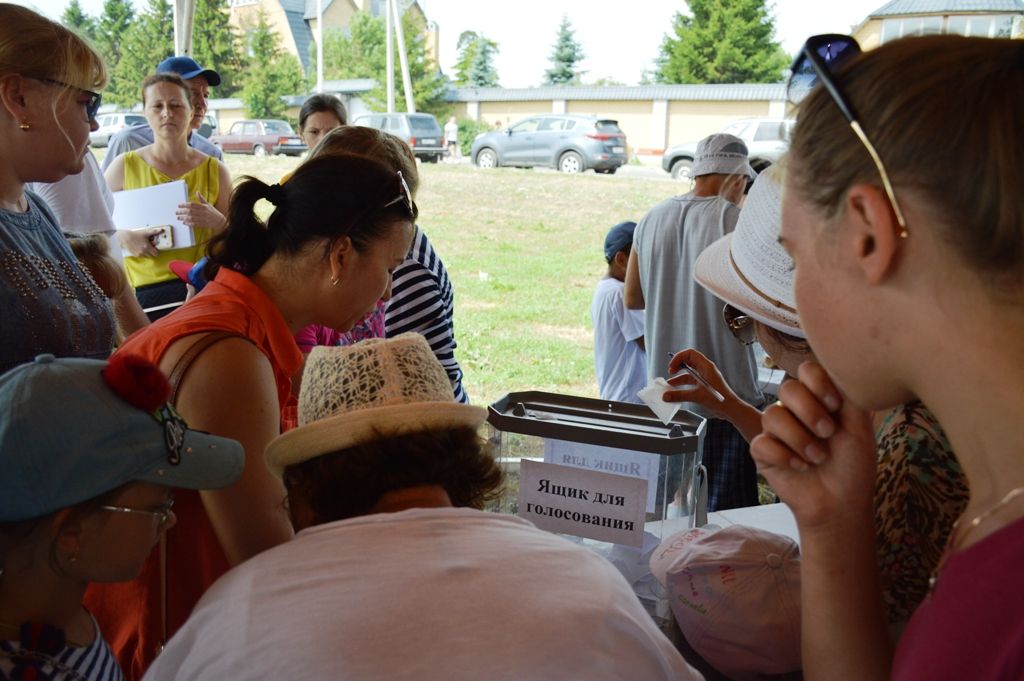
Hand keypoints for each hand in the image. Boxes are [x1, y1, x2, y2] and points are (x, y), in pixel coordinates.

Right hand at [117, 227, 161, 257]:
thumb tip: (161, 230)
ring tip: (144, 247)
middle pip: (152, 255)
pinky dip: (142, 254)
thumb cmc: (135, 235)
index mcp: (147, 247)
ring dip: (147, 253)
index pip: (156, 253)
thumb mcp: (146, 233)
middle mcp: (144, 252)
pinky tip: (140, 248)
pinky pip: (141, 256)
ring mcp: (139, 254)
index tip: (155, 248)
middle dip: (152, 252)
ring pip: (146, 256)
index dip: (156, 251)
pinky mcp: (135, 255)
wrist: (125, 237)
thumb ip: (154, 232)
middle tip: (149, 247)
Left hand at [176, 193, 223, 228]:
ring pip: (191, 218)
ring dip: (184, 218)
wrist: (220, 221)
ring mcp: (203, 219)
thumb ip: (201, 199)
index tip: (179, 205)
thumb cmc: (213, 212)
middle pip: (190, 212)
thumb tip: (197, 192)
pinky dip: (189, 223)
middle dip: (182, 212)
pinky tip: (184, 223)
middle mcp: (203, 213)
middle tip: (176, 212)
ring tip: (178, 217)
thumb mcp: (208, 204)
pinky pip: (194, 224)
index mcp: (204, 207)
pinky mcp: (203, 224)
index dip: (185, 205)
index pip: (192, 205)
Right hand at [663, 348, 738, 419]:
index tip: (672, 367)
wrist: (730, 409)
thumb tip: (666, 396)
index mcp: (706, 366)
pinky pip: (690, 381)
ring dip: (678, 377)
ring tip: (669, 384)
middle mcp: (705, 369)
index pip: (690, 353)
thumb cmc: (720, 400)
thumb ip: (680, 395)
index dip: (679, 358)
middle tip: (670, 372)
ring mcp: (704, 377)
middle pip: (688, 361)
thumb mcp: (697, 396)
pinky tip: (676, 391)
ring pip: (688, 373)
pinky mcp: (703, 385)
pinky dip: (682, 385)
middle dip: (677, 365)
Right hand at [751, 361, 876, 530]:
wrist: (841, 503)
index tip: (835, 405)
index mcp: (818, 399)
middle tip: (828, 433)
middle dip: (809, 411)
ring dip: (799, 439)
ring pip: (772, 415)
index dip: (817, 382)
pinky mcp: (763, 452)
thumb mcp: (859, 426)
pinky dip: (784, 456)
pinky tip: (800, 467)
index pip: (806, 370)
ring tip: (817, 458)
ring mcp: (777, 431)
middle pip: (786, 388)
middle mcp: (795, 411)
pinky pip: (762, 443)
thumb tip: (842, 364)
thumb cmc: (854, 465)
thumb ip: (850, 394)